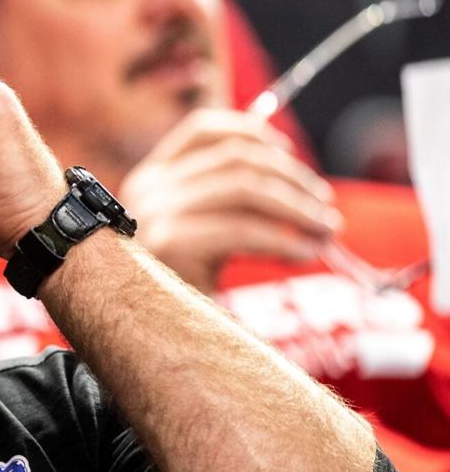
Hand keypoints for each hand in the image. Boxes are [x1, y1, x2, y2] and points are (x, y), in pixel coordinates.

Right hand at [119, 108, 339, 292]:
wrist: (145, 341)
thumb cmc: (173, 296)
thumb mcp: (194, 235)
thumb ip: (222, 202)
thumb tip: (281, 165)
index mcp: (149, 179)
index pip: (202, 130)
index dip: (252, 132)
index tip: (290, 152)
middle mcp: (147, 187)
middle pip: (236, 157)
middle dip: (293, 178)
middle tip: (326, 208)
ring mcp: (155, 212)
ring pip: (246, 186)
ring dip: (298, 207)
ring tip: (325, 231)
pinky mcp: (170, 242)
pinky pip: (244, 229)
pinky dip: (284, 239)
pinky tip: (305, 254)